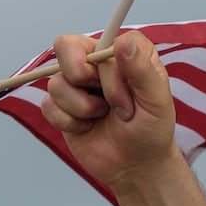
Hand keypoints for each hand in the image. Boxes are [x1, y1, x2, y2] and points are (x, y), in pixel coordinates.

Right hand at [41, 32, 177, 192]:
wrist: (136, 166)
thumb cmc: (152, 132)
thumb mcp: (157, 103)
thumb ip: (143, 71)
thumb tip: (124, 42)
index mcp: (124, 55)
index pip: (104, 39)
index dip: (110, 68)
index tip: (128, 93)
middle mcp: (97, 62)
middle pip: (66, 46)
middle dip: (84, 80)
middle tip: (109, 104)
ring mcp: (76, 83)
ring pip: (57, 81)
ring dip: (83, 108)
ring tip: (103, 118)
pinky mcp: (60, 104)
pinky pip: (48, 105)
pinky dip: (70, 123)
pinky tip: (87, 128)